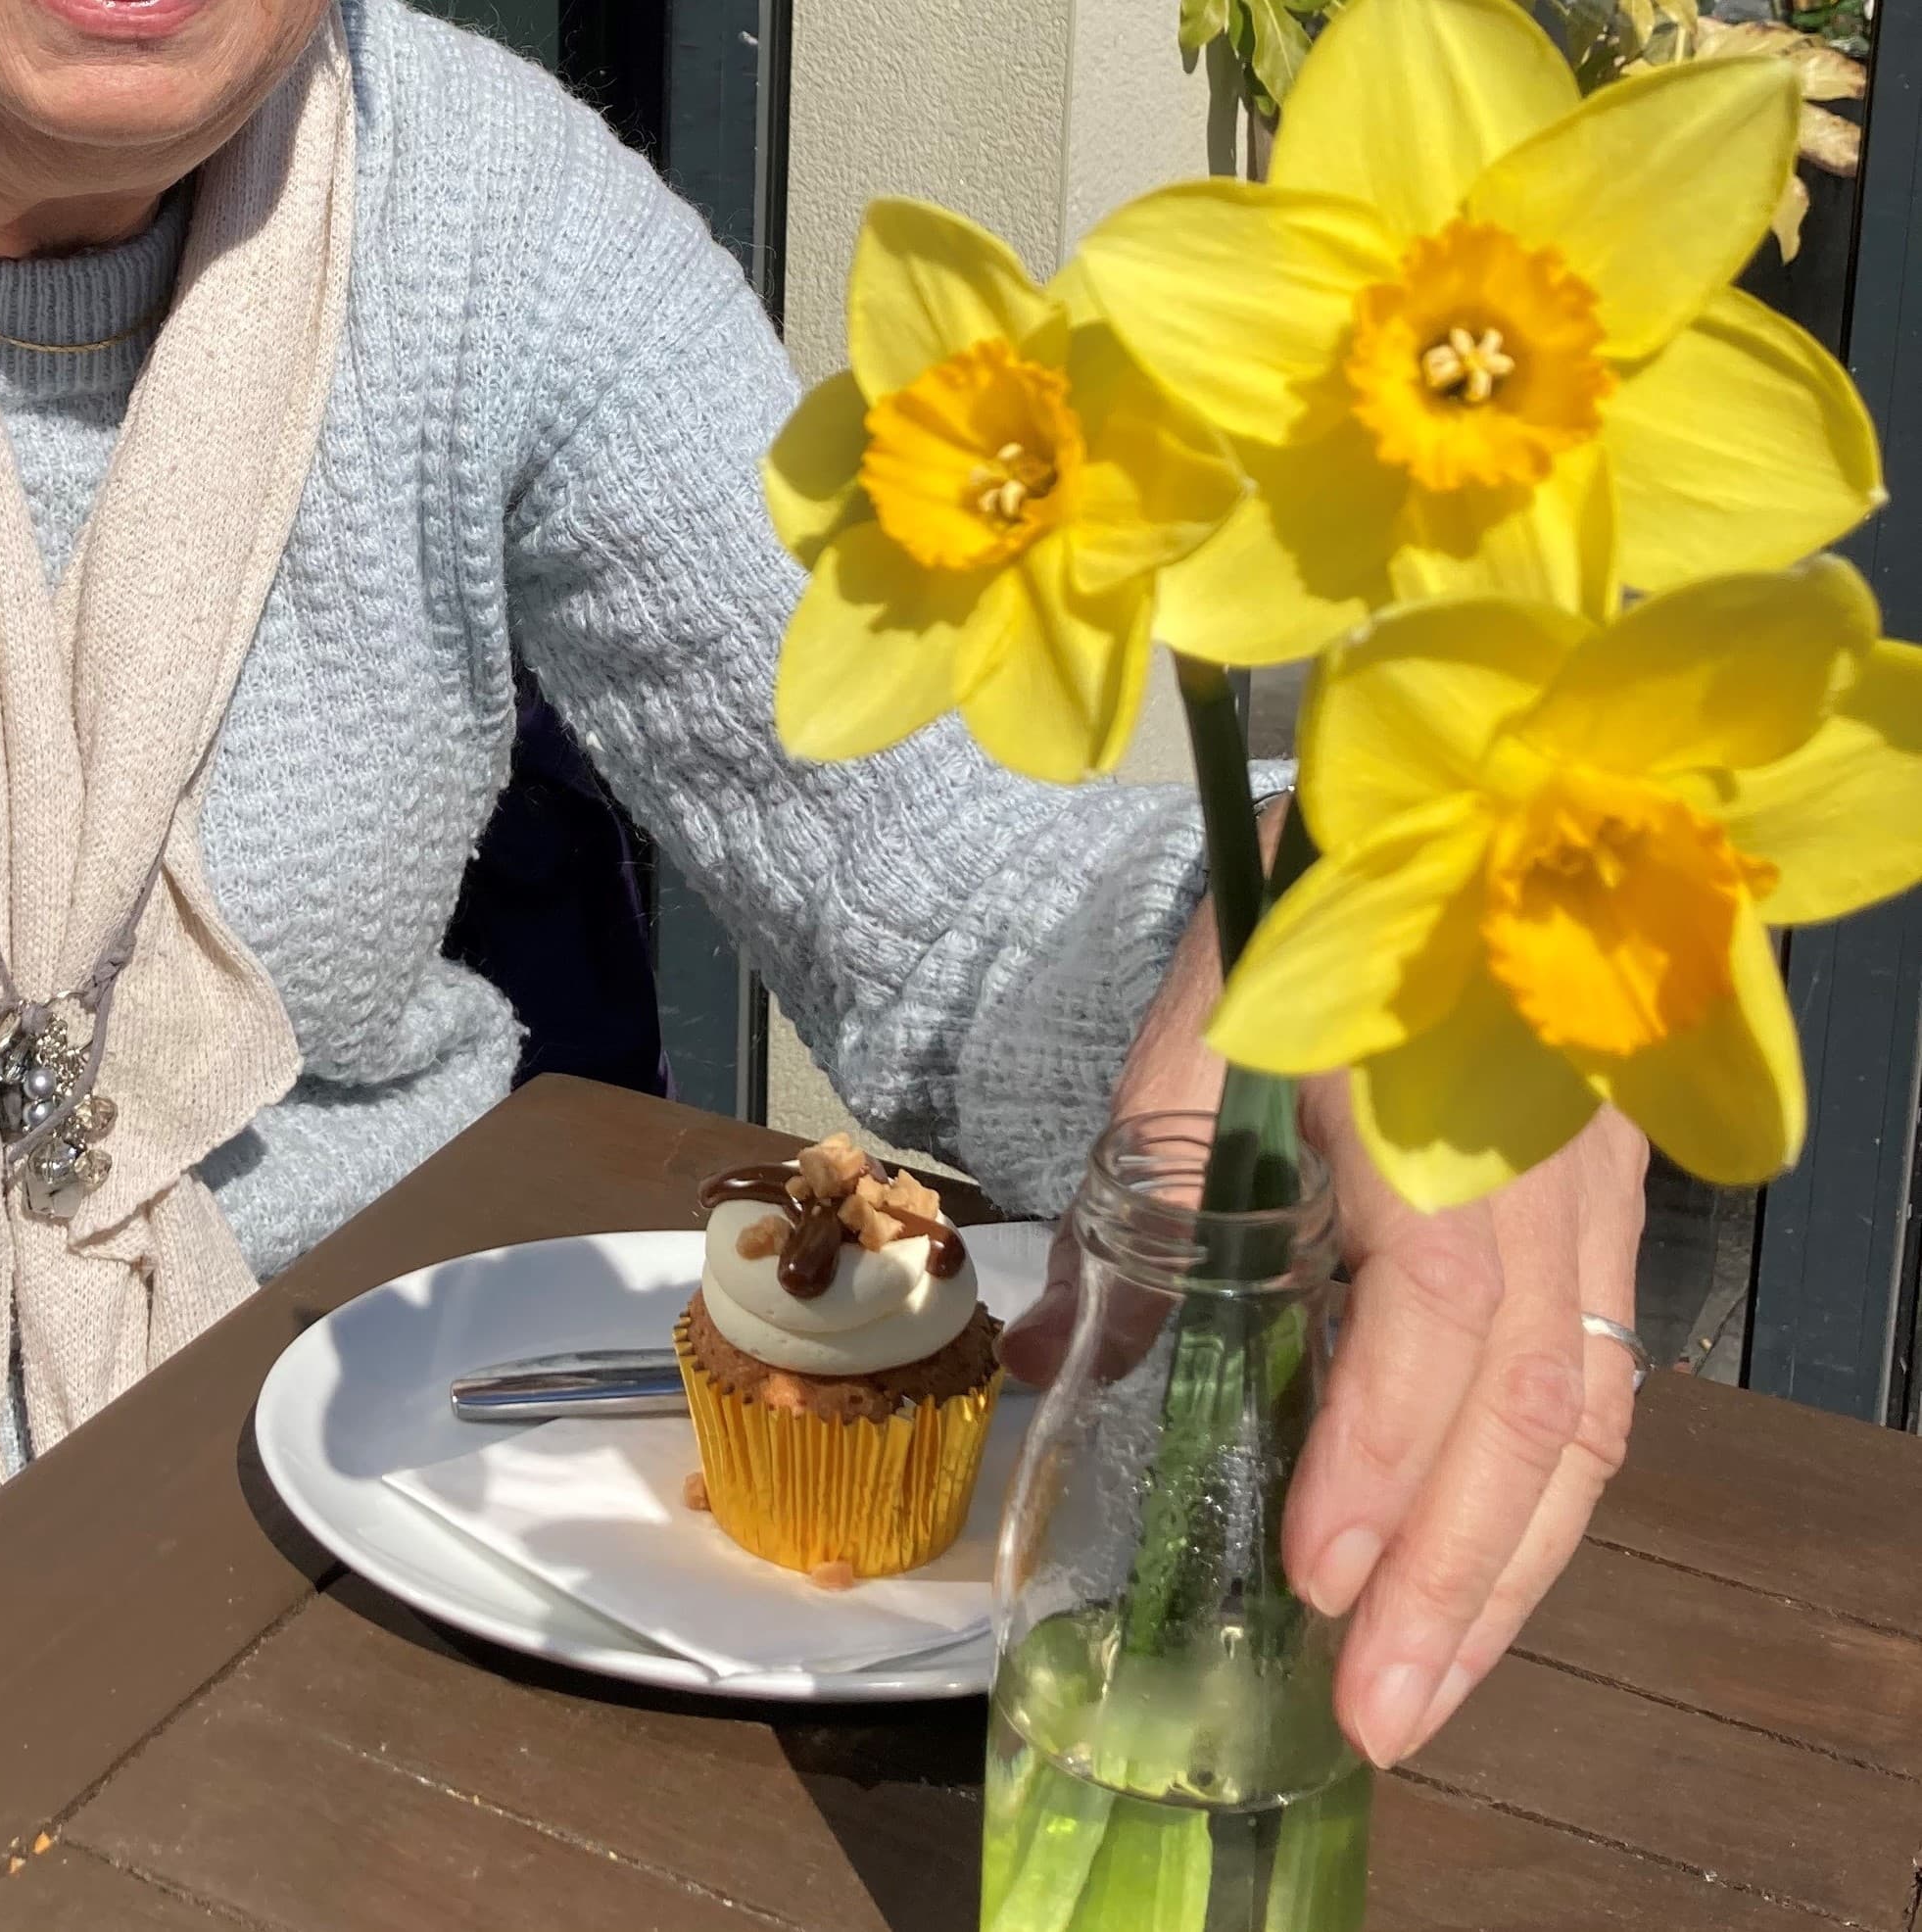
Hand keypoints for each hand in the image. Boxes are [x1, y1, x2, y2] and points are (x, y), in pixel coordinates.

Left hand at [999, 816, 1648, 1770]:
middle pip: (1535, 1405)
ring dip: (1512, 1565)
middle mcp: (1546, 1163)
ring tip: (1428, 1685)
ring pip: (1587, 1408)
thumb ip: (1133, 1199)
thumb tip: (1047, 1367)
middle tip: (1378, 1719)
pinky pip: (1595, 1367)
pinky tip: (1479, 1562)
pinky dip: (1537, 1486)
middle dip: (1461, 1582)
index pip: (1431, 1316)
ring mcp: (1594, 1184)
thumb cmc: (1305, 908)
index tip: (1318, 1584)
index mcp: (1434, 1107)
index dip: (1380, 1458)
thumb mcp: (1198, 1036)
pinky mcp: (1605, 1197)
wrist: (1442, 796)